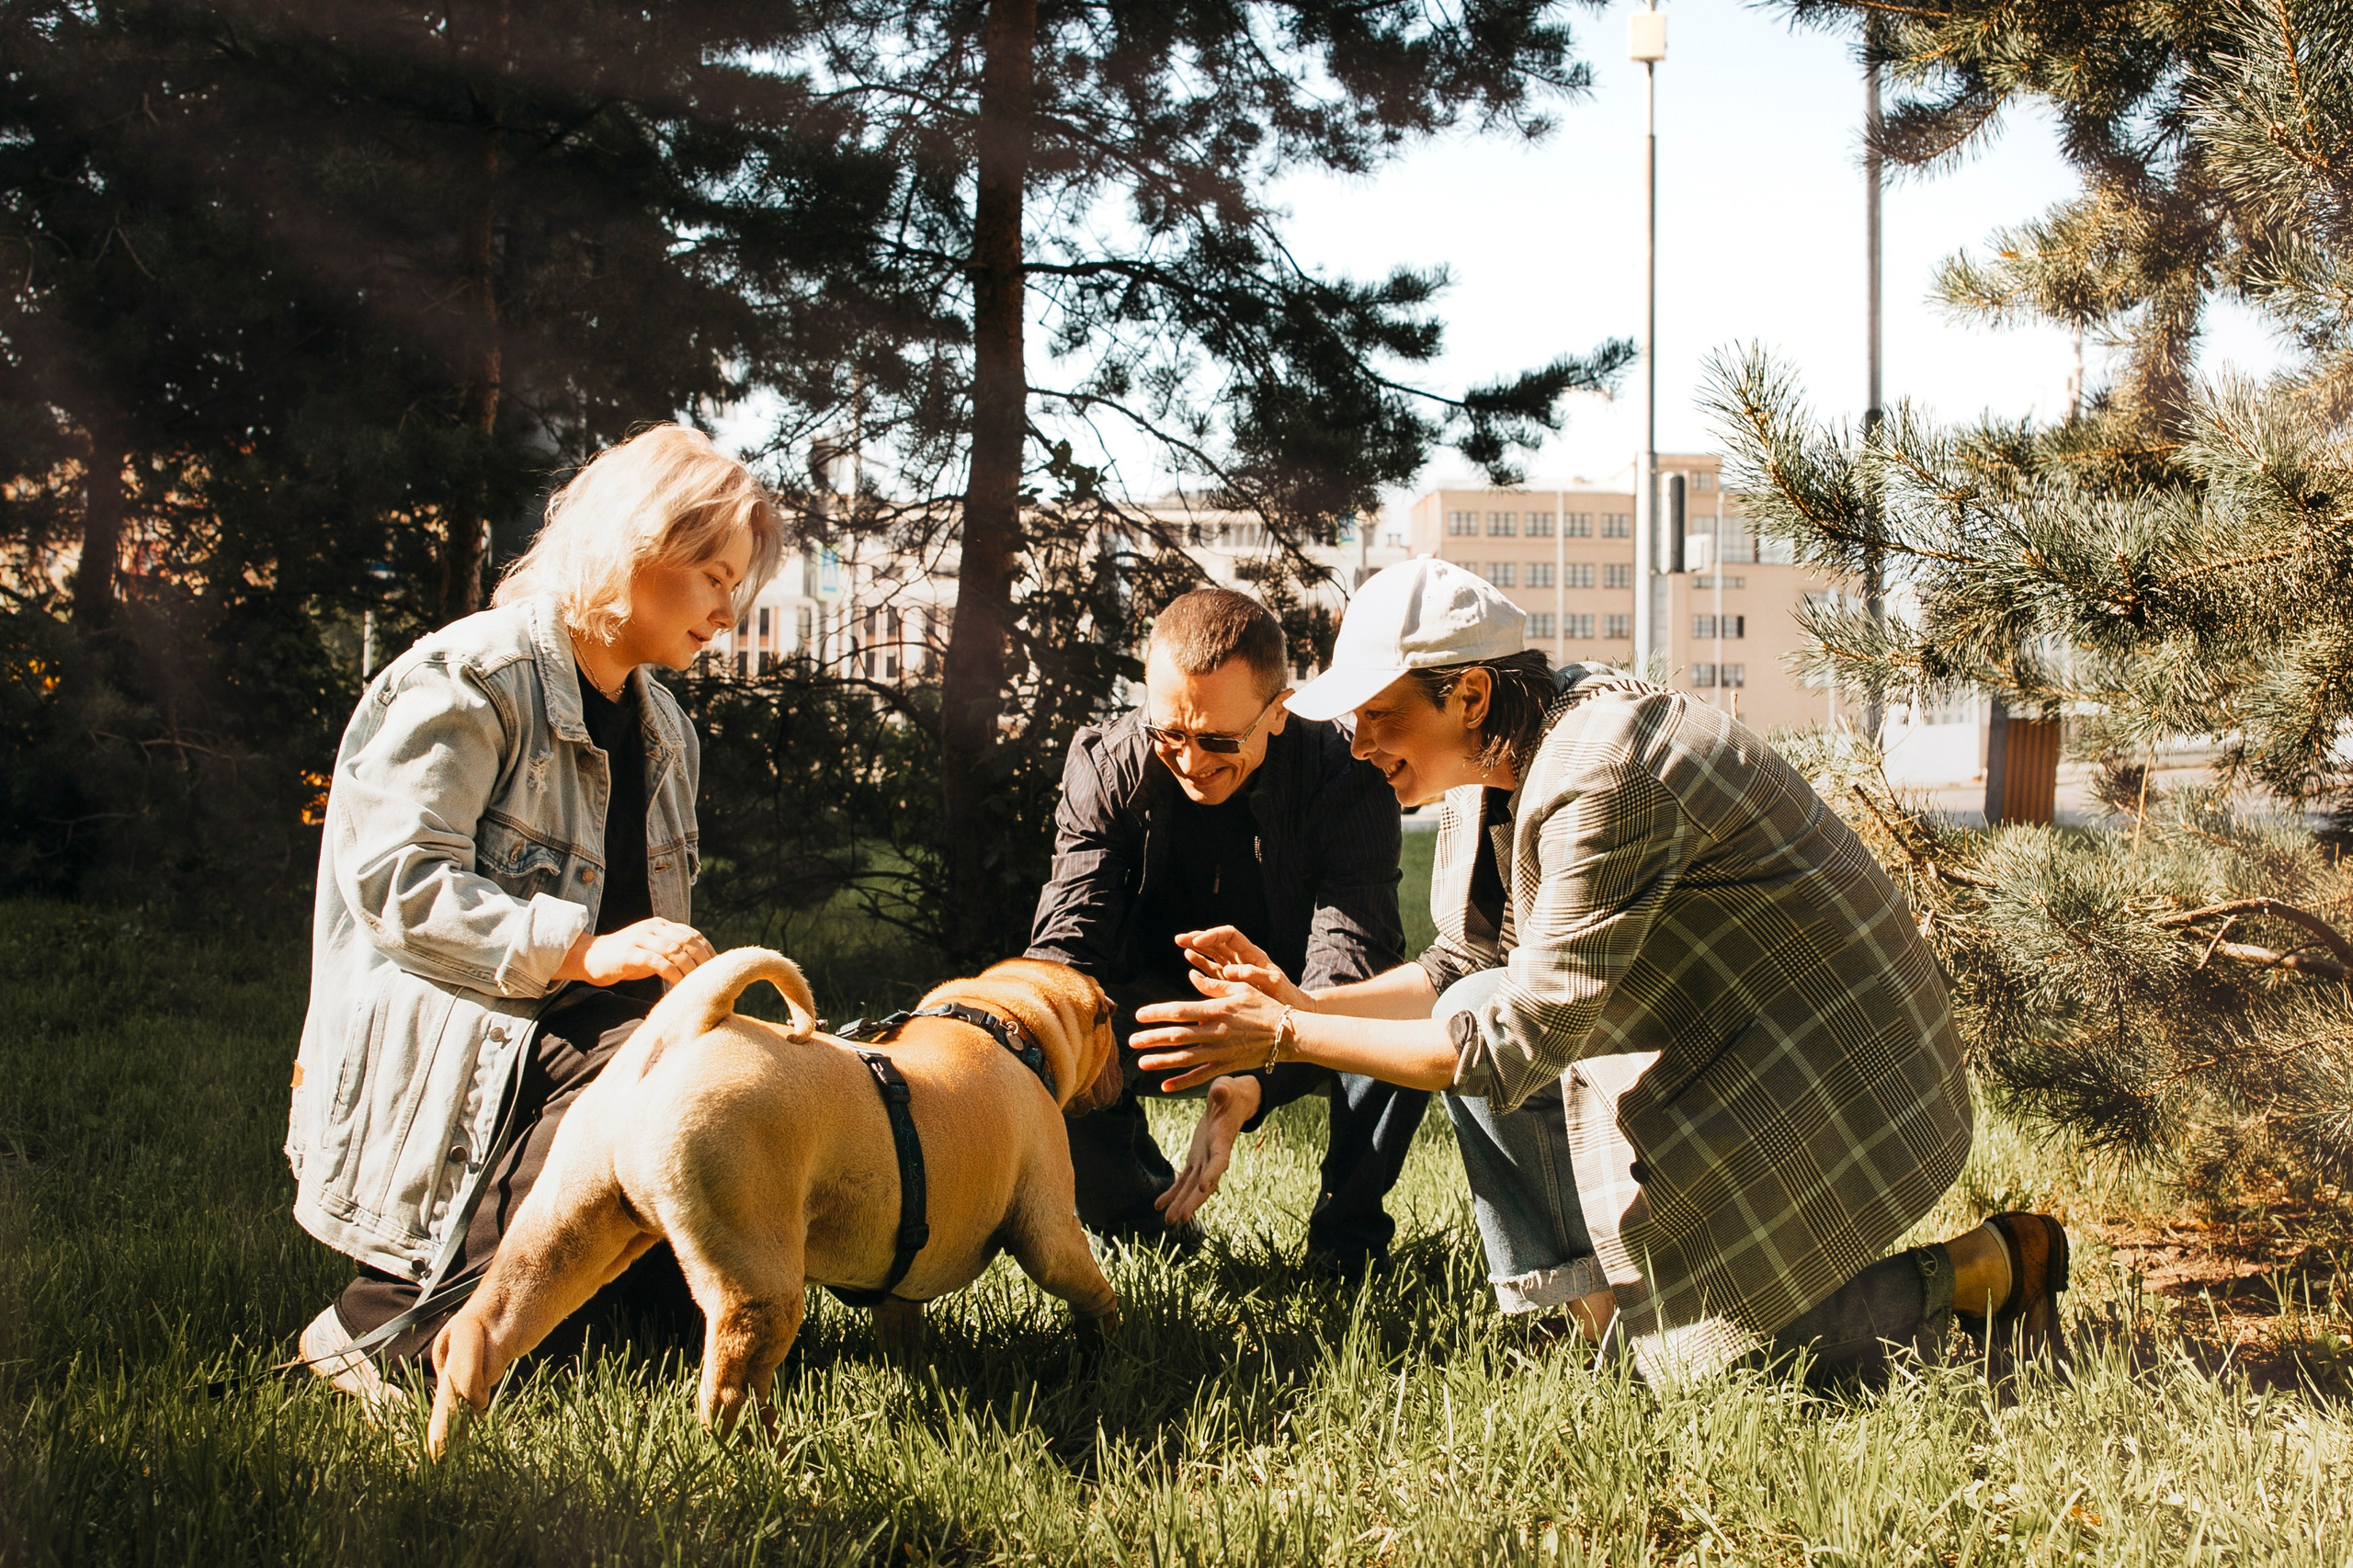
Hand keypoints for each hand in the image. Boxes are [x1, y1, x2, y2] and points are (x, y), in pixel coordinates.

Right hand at [556, 918, 714, 986]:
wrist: (590, 957)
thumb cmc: (626, 958)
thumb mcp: (652, 950)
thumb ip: (672, 952)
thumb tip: (699, 967)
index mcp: (661, 925)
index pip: (692, 934)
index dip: (708, 951)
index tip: (718, 969)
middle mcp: (653, 927)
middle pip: (687, 940)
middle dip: (703, 960)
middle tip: (711, 979)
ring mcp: (640, 938)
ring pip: (675, 950)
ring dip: (690, 969)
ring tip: (698, 985)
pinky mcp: (630, 953)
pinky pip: (658, 962)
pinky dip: (672, 974)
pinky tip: (678, 986)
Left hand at [1131, 969, 1288, 1091]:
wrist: (1287, 1034)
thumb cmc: (1264, 1006)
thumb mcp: (1241, 988)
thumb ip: (1214, 984)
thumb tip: (1192, 976)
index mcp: (1217, 1010)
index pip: (1180, 1012)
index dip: (1157, 1014)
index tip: (1139, 1015)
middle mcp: (1216, 1033)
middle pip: (1177, 1036)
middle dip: (1152, 1039)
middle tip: (1131, 1041)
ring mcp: (1220, 1052)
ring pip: (1185, 1059)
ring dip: (1161, 1061)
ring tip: (1141, 1063)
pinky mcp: (1226, 1066)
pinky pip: (1201, 1076)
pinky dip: (1182, 1083)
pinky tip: (1164, 1087)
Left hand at [1156, 1074, 1260, 1224]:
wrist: (1230, 1104)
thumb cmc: (1228, 1094)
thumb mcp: (1225, 1088)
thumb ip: (1223, 1092)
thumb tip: (1220, 1091)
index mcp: (1222, 1140)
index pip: (1219, 1160)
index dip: (1213, 1173)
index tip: (1206, 1187)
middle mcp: (1214, 1156)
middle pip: (1205, 1183)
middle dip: (1193, 1201)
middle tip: (1181, 1218)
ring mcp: (1204, 1160)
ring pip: (1192, 1187)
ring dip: (1181, 1203)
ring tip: (1169, 1221)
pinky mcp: (1195, 1160)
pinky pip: (1183, 1180)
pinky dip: (1172, 1193)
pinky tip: (1159, 1206)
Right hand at [1174, 926, 1313, 1010]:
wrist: (1290, 1014)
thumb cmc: (1286, 997)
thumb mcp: (1273, 984)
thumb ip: (1252, 975)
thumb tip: (1228, 970)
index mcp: (1252, 954)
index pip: (1229, 935)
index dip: (1213, 936)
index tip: (1198, 942)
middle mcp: (1242, 958)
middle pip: (1217, 941)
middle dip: (1199, 938)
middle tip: (1179, 939)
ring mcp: (1235, 970)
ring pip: (1213, 953)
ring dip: (1197, 948)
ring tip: (1180, 944)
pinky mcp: (1230, 983)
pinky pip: (1213, 970)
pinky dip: (1201, 965)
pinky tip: (1189, 960)